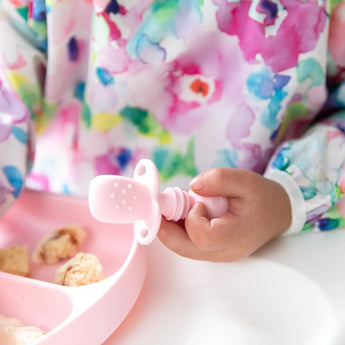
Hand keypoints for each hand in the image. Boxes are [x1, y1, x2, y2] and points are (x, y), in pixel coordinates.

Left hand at [158, 168, 291, 261]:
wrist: (277, 213)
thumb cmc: (263, 197)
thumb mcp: (246, 180)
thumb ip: (218, 179)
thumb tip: (191, 187)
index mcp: (236, 236)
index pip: (203, 237)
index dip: (193, 219)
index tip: (198, 202)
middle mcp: (225, 251)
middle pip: (184, 248)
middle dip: (166, 228)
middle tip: (159, 207)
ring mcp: (218, 254)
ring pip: (184, 248)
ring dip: (171, 228)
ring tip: (173, 207)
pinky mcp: (213, 250)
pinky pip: (190, 244)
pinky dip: (179, 229)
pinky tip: (180, 212)